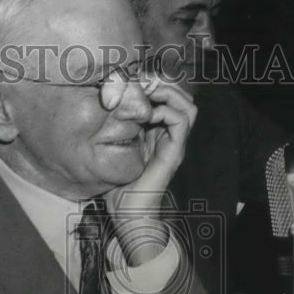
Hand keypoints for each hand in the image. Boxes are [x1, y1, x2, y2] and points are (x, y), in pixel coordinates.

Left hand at [105, 79, 196, 265]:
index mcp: (158, 134)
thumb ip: (116, 130)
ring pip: (188, 107)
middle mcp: (170, 137)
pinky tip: (148, 115)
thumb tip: (105, 105)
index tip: (134, 81)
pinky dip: (166, 112)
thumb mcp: (115, 150)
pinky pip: (181, 122)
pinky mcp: (174, 153)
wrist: (128, 212)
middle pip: (183, 99)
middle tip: (142, 84)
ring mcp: (175, 145)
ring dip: (168, 95)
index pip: (169, 99)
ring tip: (148, 96)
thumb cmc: (118, 185)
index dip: (155, 86)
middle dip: (164, 86)